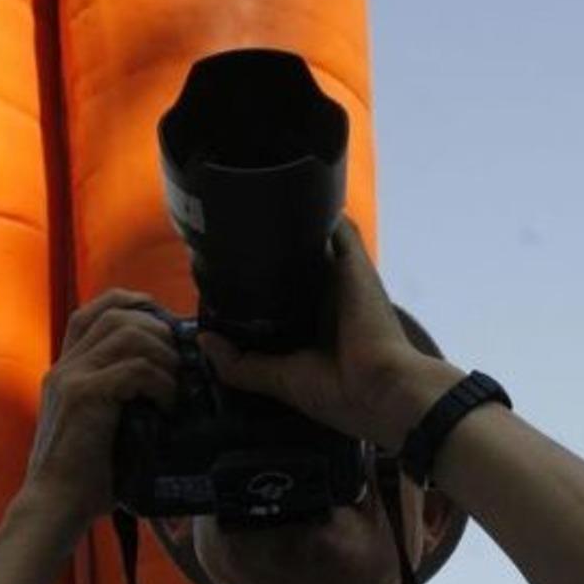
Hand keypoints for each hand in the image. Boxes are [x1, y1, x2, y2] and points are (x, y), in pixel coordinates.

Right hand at [23, 288, 179, 525]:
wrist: (55, 506)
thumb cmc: (85, 476)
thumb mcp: (101, 425)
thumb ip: (121, 398)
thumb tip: (173, 383)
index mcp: (67, 369)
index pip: (94, 310)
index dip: (132, 304)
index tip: (163, 323)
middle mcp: (65, 366)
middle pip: (115, 314)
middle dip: (157, 329)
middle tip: (179, 360)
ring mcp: (71, 378)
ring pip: (127, 333)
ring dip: (161, 353)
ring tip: (174, 384)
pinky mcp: (83, 397)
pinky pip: (134, 369)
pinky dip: (160, 382)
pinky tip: (167, 405)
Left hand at [197, 217, 459, 449]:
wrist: (379, 388)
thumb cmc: (336, 391)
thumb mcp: (278, 379)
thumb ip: (240, 363)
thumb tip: (204, 340)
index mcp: (313, 328)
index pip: (282, 297)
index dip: (258, 285)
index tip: (225, 274)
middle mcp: (329, 299)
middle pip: (296, 264)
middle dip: (271, 252)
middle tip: (234, 237)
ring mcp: (343, 278)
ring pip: (316, 241)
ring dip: (294, 225)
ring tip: (259, 207)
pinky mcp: (355, 263)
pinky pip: (339, 226)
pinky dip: (321, 210)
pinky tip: (295, 192)